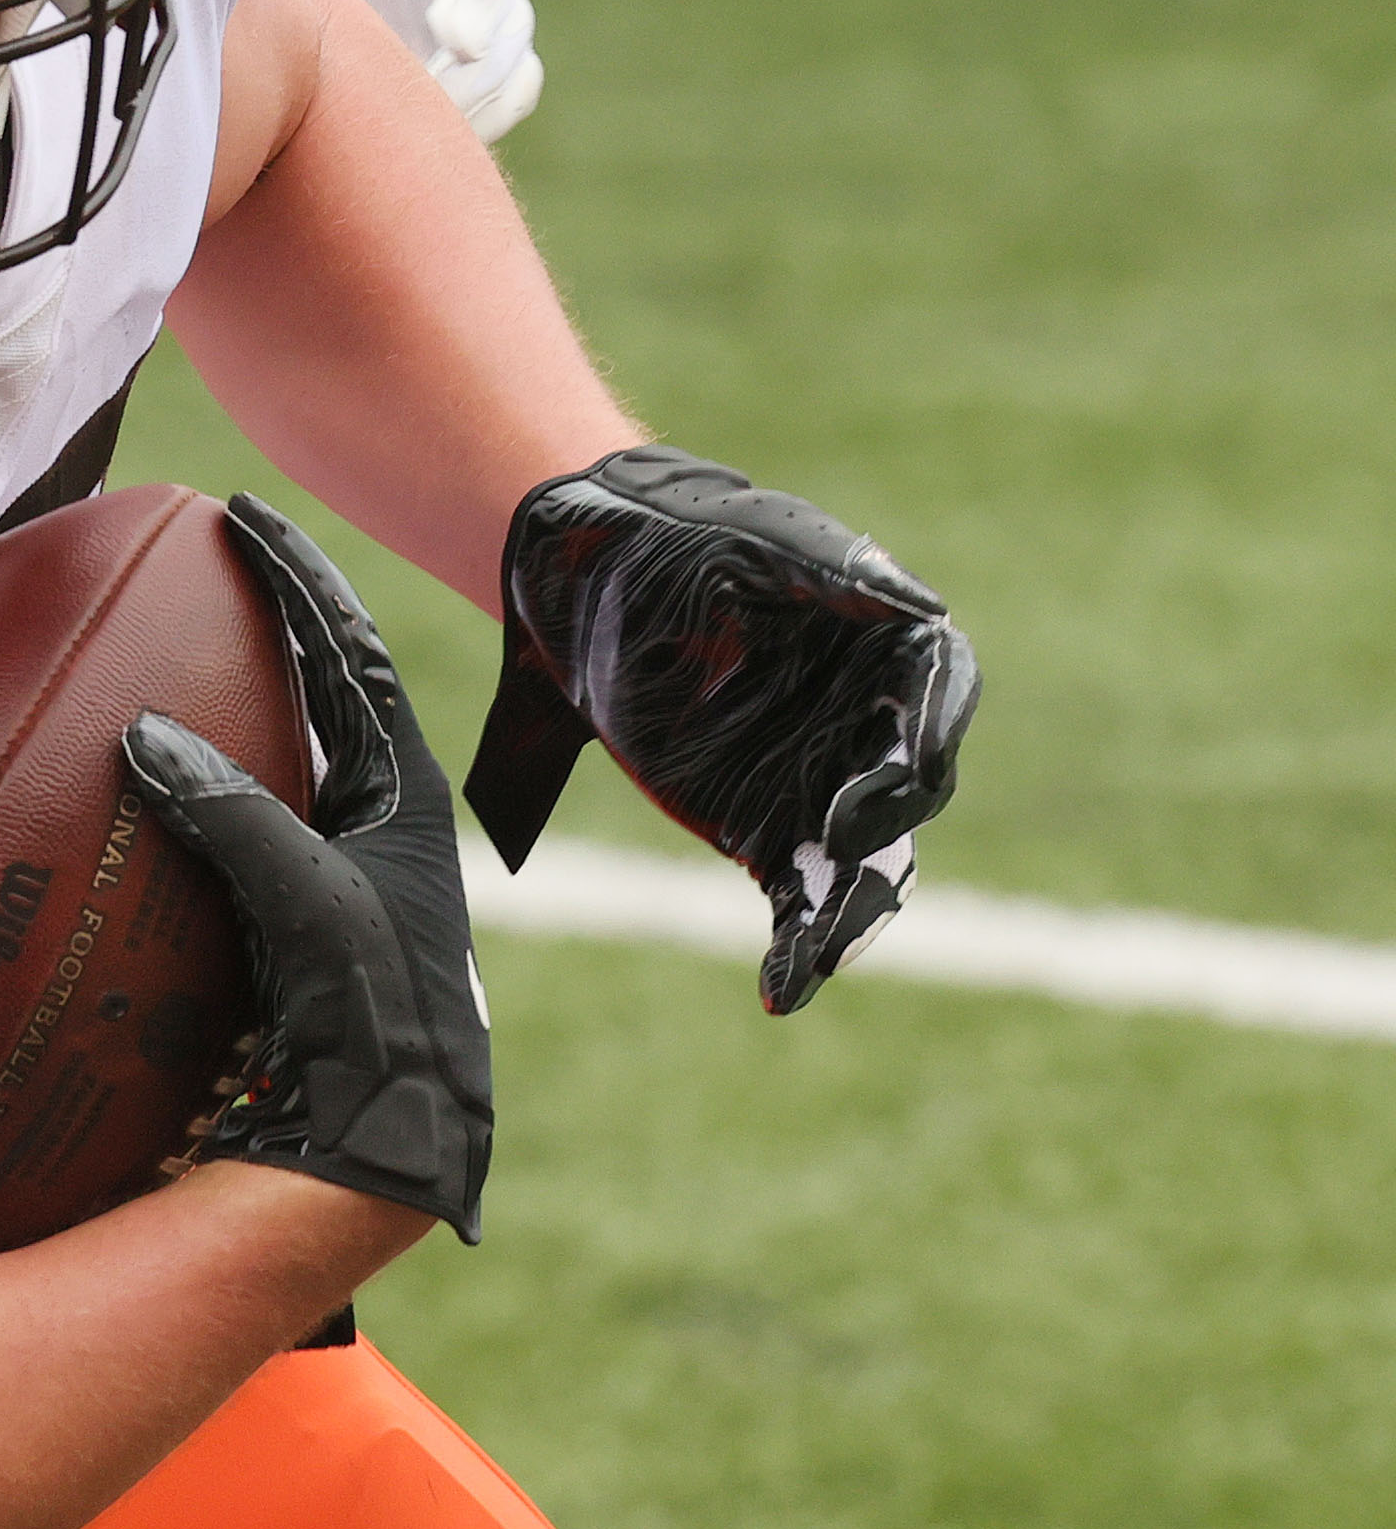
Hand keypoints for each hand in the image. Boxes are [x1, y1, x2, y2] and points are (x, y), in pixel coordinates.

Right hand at [119, 497, 492, 1243]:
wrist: (396, 1150)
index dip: (297, 579)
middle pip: (329, 691)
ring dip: (248, 697)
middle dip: (278, 623)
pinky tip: (153, 785)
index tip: (243, 516)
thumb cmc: (378, 1032)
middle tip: (220, 563)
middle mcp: (382, 824)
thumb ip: (237, 819)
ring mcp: (348, 871)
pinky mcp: (309, 920)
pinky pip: (257, 816)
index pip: (348, 657)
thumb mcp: (314, 910)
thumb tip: (146, 734)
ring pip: (295, 752)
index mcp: (404, 801)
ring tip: (184, 645)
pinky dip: (211, 780)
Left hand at [271, 0, 541, 142]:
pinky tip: (451, 126)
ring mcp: (456, 12)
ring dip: (484, 67)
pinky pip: (515, 85)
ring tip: (433, 96)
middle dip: (478, 5)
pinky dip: (495, 107)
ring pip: (512, 26)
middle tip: (455, 42)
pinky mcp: (464, 72)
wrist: (229, 65)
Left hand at [467, 445, 979, 1014]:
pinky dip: (796, 947)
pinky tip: (780, 990)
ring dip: (849, 914)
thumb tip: (922, 606)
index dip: (929, 730)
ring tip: (821, 958)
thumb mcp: (761, 541)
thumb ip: (837, 578)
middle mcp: (872, 726)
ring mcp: (824, 787)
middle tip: (838, 844)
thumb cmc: (688, 537)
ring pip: (863, 864)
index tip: (902, 761)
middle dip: (882, 824)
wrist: (590, 578)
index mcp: (892, 648)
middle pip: (909, 790)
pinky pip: (799, 903)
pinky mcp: (769, 834)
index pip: (939, 694)